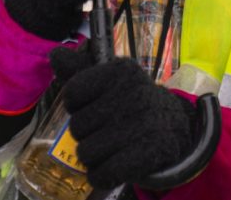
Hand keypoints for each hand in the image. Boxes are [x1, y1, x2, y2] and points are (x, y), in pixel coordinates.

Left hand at [49, 51, 199, 189]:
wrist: (174, 125)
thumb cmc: (129, 101)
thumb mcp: (108, 79)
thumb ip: (78, 69)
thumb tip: (56, 54)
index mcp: (120, 70)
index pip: (72, 93)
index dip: (76, 105)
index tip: (92, 106)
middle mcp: (133, 92)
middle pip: (77, 126)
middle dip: (86, 133)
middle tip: (105, 130)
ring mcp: (143, 122)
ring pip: (86, 152)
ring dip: (93, 156)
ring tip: (109, 148)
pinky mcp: (150, 152)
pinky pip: (104, 173)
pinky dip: (101, 176)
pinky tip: (109, 168)